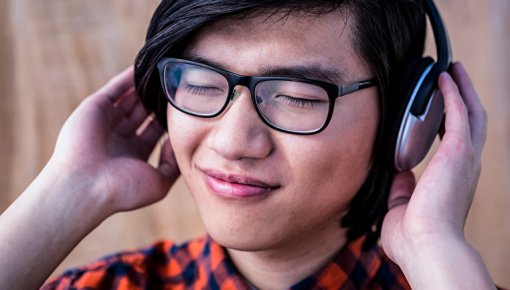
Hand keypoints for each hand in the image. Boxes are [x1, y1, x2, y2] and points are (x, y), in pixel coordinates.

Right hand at [49, 66, 178, 213]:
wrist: (86, 187)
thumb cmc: (123, 190)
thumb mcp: (158, 182)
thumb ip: (173, 163)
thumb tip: (177, 142)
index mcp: (134, 154)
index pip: (156, 131)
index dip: (170, 119)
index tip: (189, 108)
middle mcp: (120, 137)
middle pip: (145, 113)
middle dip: (160, 101)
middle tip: (180, 86)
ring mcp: (107, 121)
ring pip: (132, 98)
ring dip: (147, 87)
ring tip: (167, 73)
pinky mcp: (96, 108)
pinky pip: (116, 88)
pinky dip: (129, 78)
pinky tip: (146, 68)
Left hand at [381, 62, 493, 287]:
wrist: (426, 246)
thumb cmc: (415, 239)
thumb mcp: (400, 208)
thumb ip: (401, 190)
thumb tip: (399, 174)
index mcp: (453, 179)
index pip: (456, 142)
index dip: (451, 120)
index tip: (441, 106)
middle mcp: (465, 166)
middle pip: (471, 121)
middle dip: (463, 97)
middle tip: (453, 77)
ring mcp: (465, 158)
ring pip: (471, 112)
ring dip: (462, 89)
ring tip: (452, 69)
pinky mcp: (459, 152)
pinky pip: (459, 113)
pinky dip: (453, 94)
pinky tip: (444, 78)